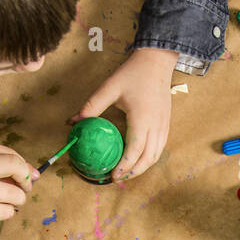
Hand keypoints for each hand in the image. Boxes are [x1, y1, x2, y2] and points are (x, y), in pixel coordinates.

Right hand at [0, 145, 39, 239]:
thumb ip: (0, 165)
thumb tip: (35, 174)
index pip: (12, 155)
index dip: (25, 168)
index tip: (29, 177)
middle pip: (17, 167)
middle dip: (26, 181)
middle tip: (24, 190)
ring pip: (16, 195)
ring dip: (17, 201)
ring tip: (4, 202)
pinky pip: (7, 212)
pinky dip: (6, 212)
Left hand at [73, 47, 175, 180]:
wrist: (157, 61)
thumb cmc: (133, 73)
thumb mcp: (109, 88)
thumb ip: (91, 106)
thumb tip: (72, 121)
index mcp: (141, 119)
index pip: (134, 151)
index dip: (123, 167)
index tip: (112, 175)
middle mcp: (155, 126)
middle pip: (147, 159)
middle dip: (133, 173)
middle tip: (117, 178)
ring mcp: (163, 126)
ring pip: (155, 156)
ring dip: (142, 168)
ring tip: (127, 172)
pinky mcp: (166, 124)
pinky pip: (160, 148)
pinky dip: (149, 158)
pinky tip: (139, 159)